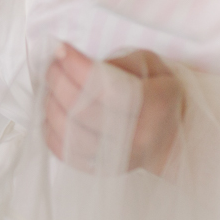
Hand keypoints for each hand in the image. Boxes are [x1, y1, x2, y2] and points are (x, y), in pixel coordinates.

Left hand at [43, 45, 182, 174]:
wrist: (169, 140)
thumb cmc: (159, 96)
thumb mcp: (153, 67)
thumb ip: (121, 63)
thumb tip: (81, 65)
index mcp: (154, 106)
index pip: (107, 87)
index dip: (77, 67)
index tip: (61, 50)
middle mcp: (136, 138)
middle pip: (82, 110)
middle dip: (58, 81)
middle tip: (53, 65)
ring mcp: (117, 158)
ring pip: (70, 133)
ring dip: (51, 104)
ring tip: (53, 87)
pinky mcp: (101, 170)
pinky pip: (65, 152)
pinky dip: (51, 130)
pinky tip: (53, 112)